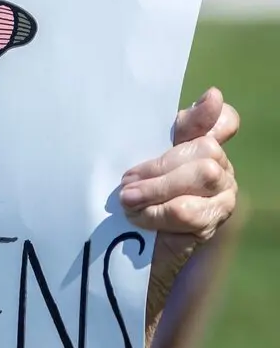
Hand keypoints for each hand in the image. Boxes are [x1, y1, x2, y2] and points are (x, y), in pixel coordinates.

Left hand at [120, 87, 239, 264]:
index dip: (210, 116)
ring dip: (158, 190)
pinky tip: (140, 218)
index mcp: (200, 147)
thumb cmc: (131, 200)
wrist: (126, 252)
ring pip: (203, 177)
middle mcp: (218, 168)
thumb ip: (162, 137)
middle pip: (206, 150)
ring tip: (129, 202)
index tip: (195, 110)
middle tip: (127, 184)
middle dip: (161, 166)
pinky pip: (190, 212)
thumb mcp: (138, 166)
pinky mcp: (211, 223)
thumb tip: (212, 96)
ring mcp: (220, 196)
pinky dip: (158, 214)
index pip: (221, 123)